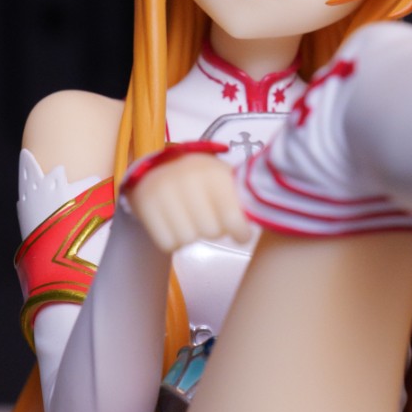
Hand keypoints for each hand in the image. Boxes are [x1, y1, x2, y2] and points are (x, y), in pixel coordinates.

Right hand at [126, 153, 252, 253]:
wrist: (160, 168)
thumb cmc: (202, 181)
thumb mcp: (224, 181)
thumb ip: (242, 200)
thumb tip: (267, 219)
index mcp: (214, 173)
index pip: (234, 219)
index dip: (240, 232)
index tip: (240, 234)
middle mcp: (188, 178)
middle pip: (211, 233)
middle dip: (213, 231)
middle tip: (208, 221)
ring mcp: (164, 190)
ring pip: (188, 240)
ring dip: (192, 237)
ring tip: (191, 221)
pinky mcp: (144, 203)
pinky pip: (166, 243)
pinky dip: (172, 241)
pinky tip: (175, 226)